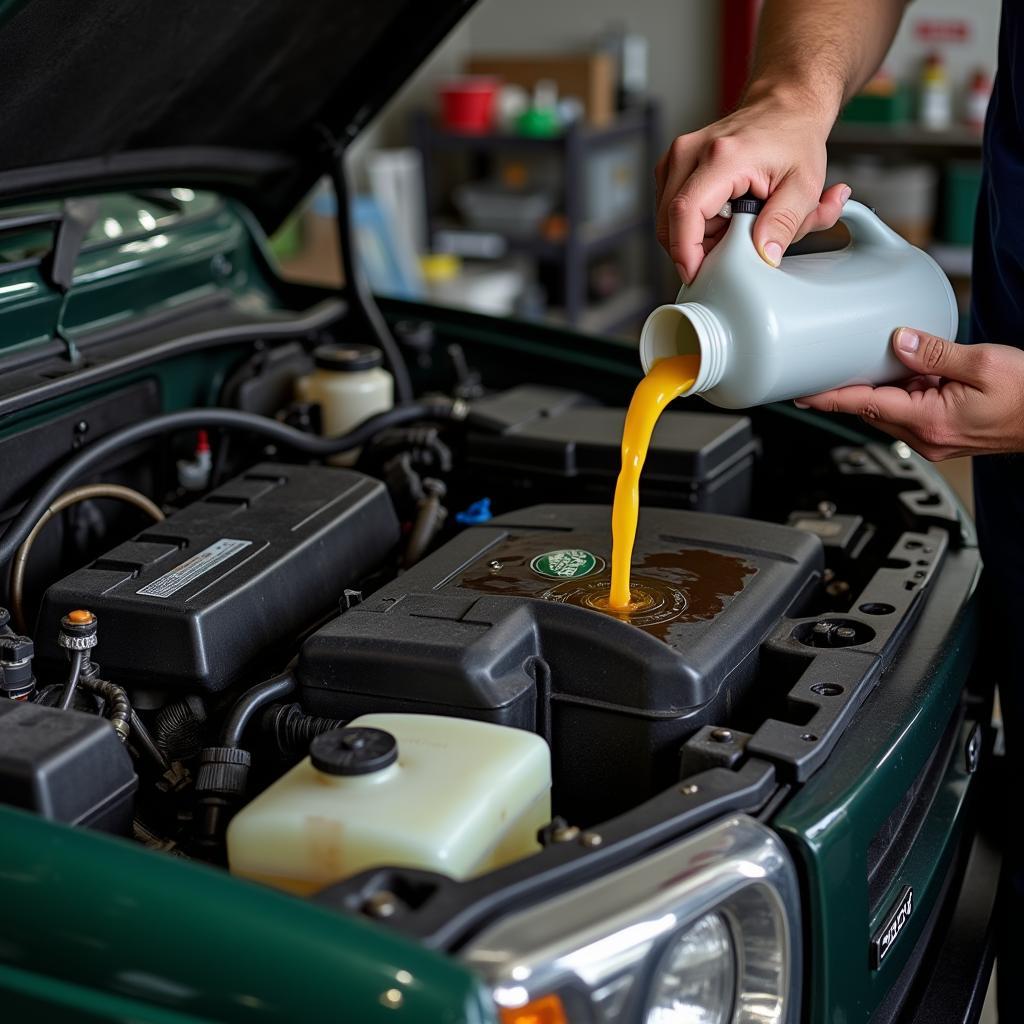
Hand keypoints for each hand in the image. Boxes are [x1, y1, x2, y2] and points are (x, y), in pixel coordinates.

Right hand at [654, 90, 848, 282]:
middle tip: (731, 244)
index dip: (685, 252)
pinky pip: (671, 209)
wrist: (785, 105)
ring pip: (668, 219)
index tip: (697, 273)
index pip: (684, 213)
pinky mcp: (673, 165)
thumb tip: (764, 256)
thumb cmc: (794, 139)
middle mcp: (690, 152)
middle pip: (669, 221)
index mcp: (721, 157)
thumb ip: (786, 224)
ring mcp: (677, 157)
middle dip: (696, 247)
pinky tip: (720, 212)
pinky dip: (694, 221)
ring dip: (697, 234)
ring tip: (732, 222)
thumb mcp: (804, 185)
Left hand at [795, 328, 1023, 460]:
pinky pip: (908, 413)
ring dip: (880, 389)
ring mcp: (934, 440)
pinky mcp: (942, 435)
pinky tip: (910, 374)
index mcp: (930, 420)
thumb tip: (898, 340)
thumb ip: (935, 352)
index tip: (801, 393)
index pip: (863, 406)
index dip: (828, 398)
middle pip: (870, 410)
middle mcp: (926, 437)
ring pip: (887, 412)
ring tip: (877, 362)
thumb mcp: (982, 362)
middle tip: (828, 366)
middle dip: (850, 388)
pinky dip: (901, 393)